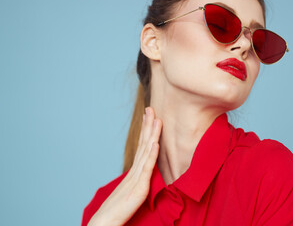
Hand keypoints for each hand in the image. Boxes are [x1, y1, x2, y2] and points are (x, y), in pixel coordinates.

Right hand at [88, 107, 161, 225]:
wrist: (105, 223)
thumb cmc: (116, 211)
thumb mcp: (131, 192)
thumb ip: (138, 182)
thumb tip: (144, 175)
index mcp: (134, 172)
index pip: (141, 147)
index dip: (145, 131)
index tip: (148, 116)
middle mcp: (134, 171)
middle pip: (143, 144)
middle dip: (148, 125)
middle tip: (150, 108)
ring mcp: (136, 178)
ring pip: (146, 152)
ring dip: (152, 134)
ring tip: (156, 118)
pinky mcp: (139, 188)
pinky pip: (146, 169)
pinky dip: (151, 155)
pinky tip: (155, 143)